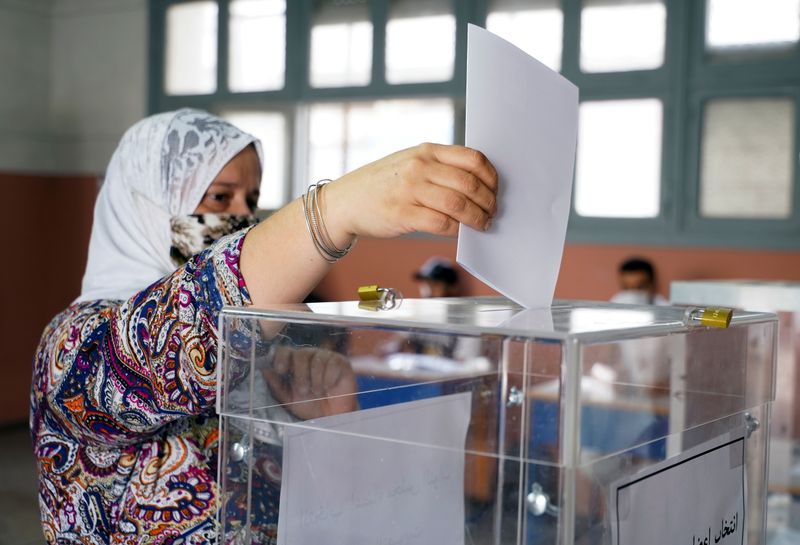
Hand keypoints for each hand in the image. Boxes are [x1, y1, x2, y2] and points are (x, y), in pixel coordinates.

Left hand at [262, 346, 357, 419]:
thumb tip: (264, 371)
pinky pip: (332, 365)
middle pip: (301, 353)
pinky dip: (328, 379)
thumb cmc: (310, 406)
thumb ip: (277, 385)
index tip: (281, 370)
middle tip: (304, 391)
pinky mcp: (341, 362)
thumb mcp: (289, 398)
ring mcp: (326, 357)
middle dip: (300, 374)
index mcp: (295, 362)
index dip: (281, 357)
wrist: (332, 417)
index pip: (285, 350)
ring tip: (318, 392)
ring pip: (317, 360)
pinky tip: (329, 387)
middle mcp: (310, 356)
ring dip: (315, 380)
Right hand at [323, 143, 497, 243]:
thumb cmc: (382, 184)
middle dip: (488, 202)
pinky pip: (441, 223)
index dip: (491, 177)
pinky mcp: (402, 214)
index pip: (473, 159)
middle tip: (492, 213)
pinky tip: (460, 233)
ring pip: (459, 204)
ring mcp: (410, 190)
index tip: (496, 191)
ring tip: (482, 225)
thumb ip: (439, 167)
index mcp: (427, 151)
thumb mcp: (410, 163)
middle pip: (470, 183)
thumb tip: (477, 186)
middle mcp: (420, 167)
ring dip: (477, 218)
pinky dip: (456, 230)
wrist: (345, 201)